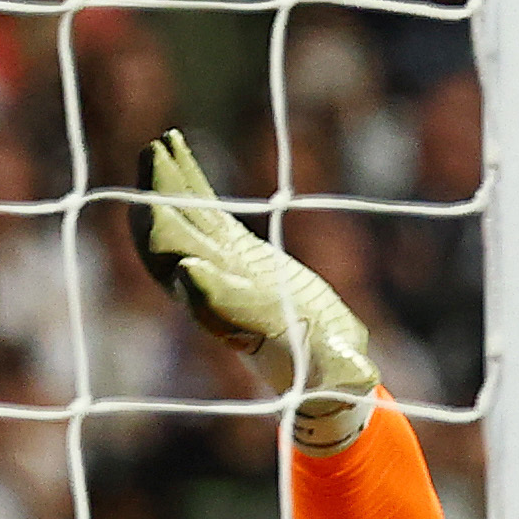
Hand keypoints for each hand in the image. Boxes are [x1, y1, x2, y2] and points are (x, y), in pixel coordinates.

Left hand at [136, 129, 379, 443]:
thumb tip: (361, 375)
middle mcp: (216, 294)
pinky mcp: (224, 243)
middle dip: (163, 217)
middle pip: (177, 254)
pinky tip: (173, 143)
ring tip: (157, 148)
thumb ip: (350, 372)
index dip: (203, 290)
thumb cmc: (334, 369)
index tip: (190, 269)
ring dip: (162, 187)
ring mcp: (215, 264)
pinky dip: (184, 176)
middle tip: (156, 173)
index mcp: (245, 326)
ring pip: (177, 223)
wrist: (312, 354)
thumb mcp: (348, 372)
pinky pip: (195, 206)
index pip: (214, 308)